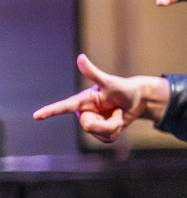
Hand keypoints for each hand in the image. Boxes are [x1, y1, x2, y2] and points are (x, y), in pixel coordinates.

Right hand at [33, 54, 169, 141]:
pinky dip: (117, 131)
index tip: (36, 116)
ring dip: (114, 126)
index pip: (64, 107)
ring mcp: (93, 124)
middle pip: (89, 126)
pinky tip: (119, 121)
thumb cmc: (123, 88)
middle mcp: (85, 113)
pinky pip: (108, 139)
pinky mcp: (102, 133)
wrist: (138, 100)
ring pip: (100, 134)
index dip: (49, 111)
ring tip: (118, 114)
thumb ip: (93, 73)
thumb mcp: (110, 82)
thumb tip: (80, 57)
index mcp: (82, 101)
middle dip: (106, 121)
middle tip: (116, 110)